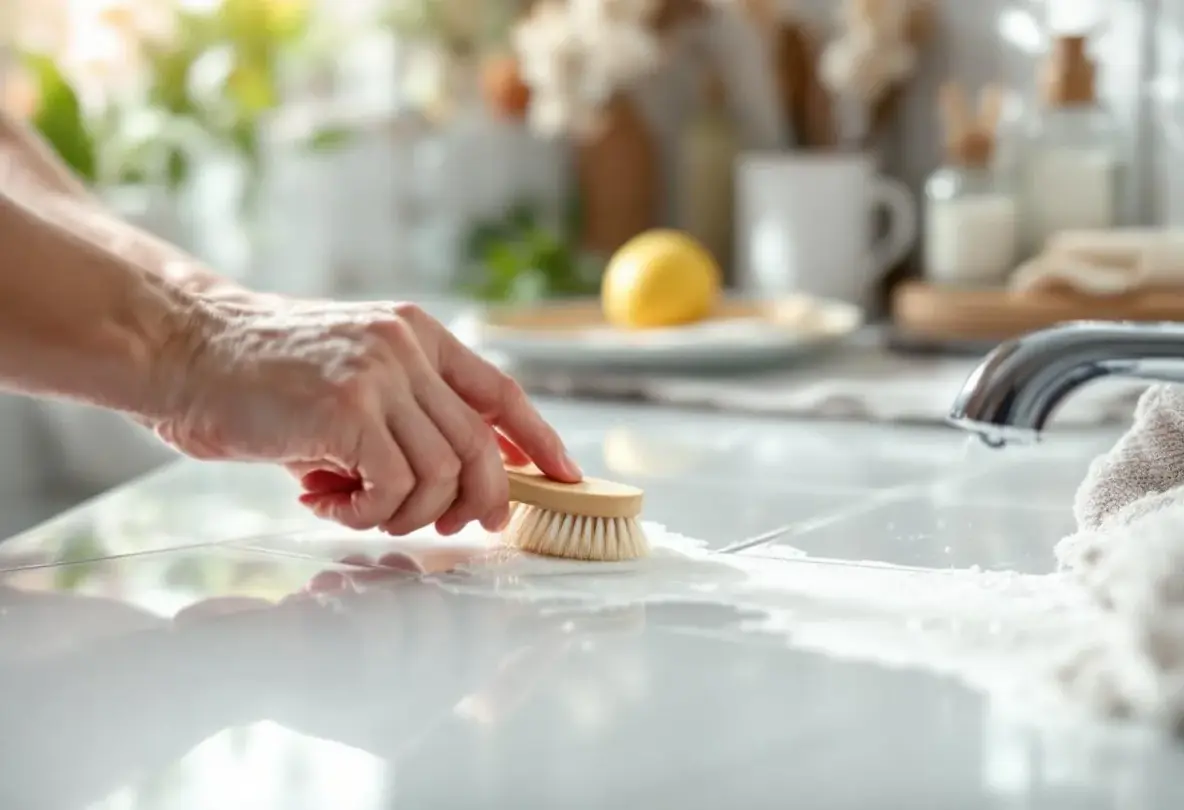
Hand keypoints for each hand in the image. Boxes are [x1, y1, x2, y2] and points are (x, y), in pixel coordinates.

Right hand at [155, 299, 581, 534]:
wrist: (183, 348)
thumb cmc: (262, 375)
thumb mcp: (353, 379)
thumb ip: (409, 416)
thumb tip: (468, 483)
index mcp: (417, 334)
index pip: (500, 392)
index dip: (539, 441)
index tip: (566, 477)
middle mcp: (407, 349)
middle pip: (480, 447)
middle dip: (480, 502)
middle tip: (451, 528)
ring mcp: (379, 377)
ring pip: (440, 475)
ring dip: (404, 513)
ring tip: (354, 506)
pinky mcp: (346, 411)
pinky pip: (393, 488)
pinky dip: (367, 514)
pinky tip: (325, 500)